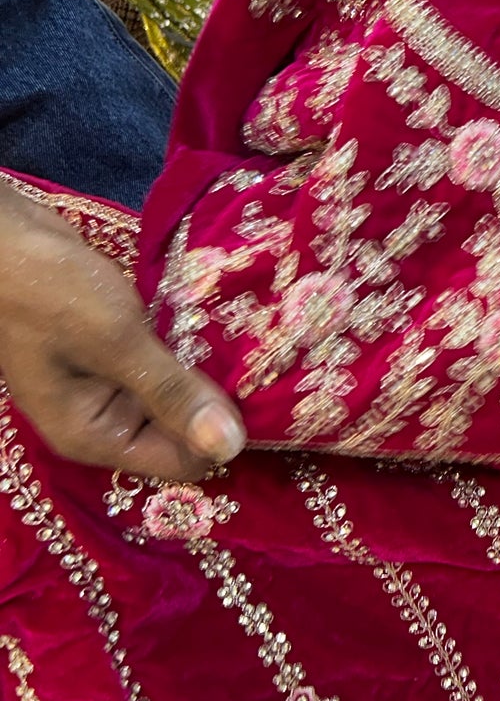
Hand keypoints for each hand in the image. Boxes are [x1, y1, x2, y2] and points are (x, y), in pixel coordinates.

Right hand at [0, 188, 244, 479]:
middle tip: (272, 371)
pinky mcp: (115, 349)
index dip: (222, 437)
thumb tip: (231, 448)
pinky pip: (166, 361)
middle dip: (219, 403)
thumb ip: (172, 394)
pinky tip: (227, 327)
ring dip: (208, 372)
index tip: (269, 404)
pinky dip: (190, 347)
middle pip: (181, 430)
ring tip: (259, 348)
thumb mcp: (116, 342)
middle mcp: (103, 419)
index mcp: (95, 436)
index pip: (180, 463)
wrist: (2, 237)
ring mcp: (107, 383)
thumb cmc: (48, 291)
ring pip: (177, 392)